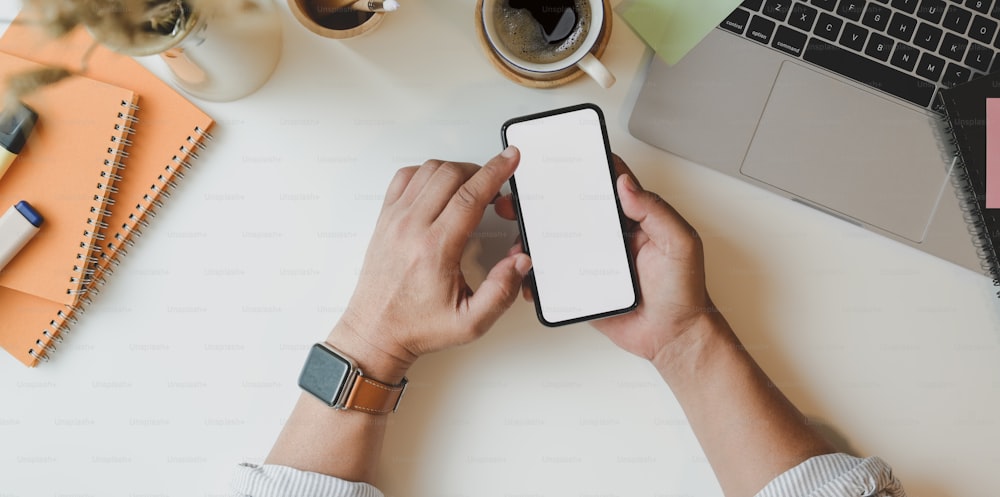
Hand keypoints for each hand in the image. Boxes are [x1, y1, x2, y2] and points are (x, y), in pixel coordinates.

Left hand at [331, 147, 530, 381]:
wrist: (376, 331)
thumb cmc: (418, 326)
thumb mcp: (471, 322)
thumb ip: (502, 291)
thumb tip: (520, 261)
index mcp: (435, 248)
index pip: (470, 195)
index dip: (495, 172)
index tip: (510, 158)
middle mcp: (411, 227)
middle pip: (451, 174)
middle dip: (480, 172)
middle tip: (495, 191)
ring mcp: (394, 219)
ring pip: (428, 170)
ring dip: (455, 171)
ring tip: (471, 191)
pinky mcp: (384, 218)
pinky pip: (405, 177)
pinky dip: (428, 174)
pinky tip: (440, 190)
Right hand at [495, 155, 714, 363]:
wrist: (673, 337)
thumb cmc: (683, 291)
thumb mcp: (679, 244)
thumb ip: (655, 212)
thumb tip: (626, 184)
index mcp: (633, 219)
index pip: (606, 184)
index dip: (585, 168)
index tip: (561, 159)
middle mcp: (610, 236)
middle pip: (572, 210)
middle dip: (545, 201)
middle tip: (522, 198)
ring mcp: (594, 260)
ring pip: (557, 241)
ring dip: (536, 237)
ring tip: (520, 237)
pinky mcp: (582, 285)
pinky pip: (555, 275)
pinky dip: (538, 274)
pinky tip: (529, 272)